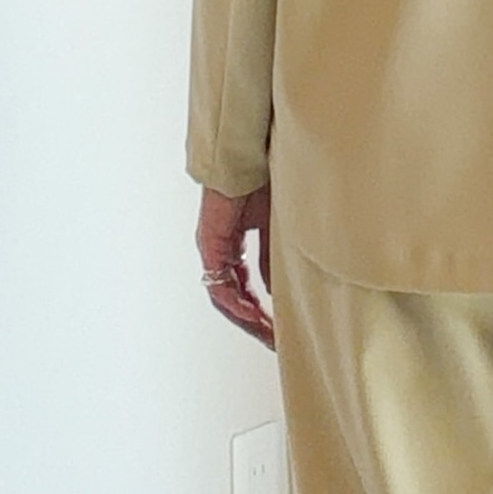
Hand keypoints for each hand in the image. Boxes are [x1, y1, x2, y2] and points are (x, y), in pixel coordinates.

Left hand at [196, 185, 274, 349]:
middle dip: (256, 323)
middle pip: (234, 298)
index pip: (246, 287)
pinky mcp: (211, 244)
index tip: (281, 328)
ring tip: (270, 335)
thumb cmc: (267, 178)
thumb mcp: (278, 226)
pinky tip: (254, 314)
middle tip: (276, 342)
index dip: (263, 310)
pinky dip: (236, 303)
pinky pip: (220, 284)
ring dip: (247, 319)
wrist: (251, 151)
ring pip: (225, 297)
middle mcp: (221, 250)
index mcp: (235, 243)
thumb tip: (277, 290)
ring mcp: (213, 249)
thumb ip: (274, 258)